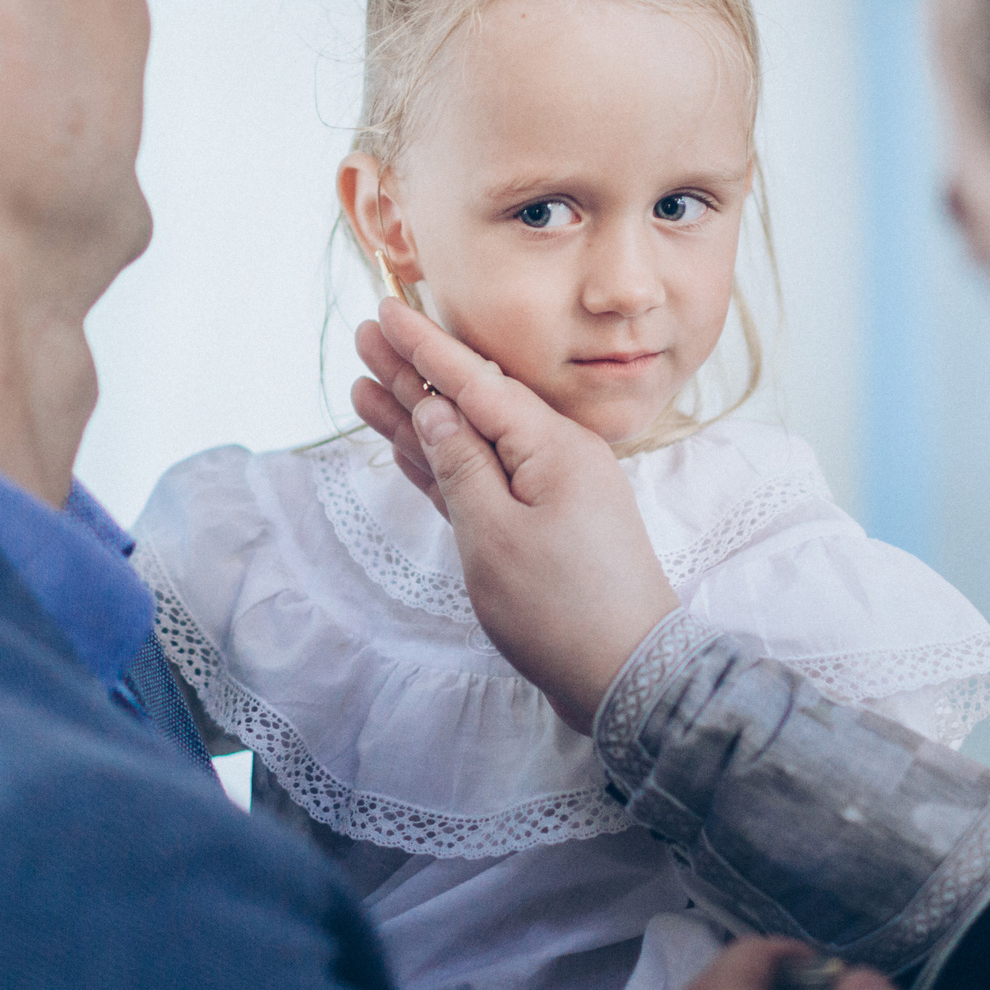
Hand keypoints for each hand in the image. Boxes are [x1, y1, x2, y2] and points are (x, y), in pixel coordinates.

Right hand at [352, 299, 677, 732]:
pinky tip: (404, 444)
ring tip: (362, 382)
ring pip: (466, 442)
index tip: (384, 310)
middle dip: (412, 373)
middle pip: (468, 404)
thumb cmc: (562, 610)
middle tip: (361, 336)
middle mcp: (552, 458)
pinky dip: (439, 463)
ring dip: (416, 416)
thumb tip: (435, 412)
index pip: (474, 382)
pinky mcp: (536, 530)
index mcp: (551, 446)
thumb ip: (461, 467)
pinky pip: (478, 481)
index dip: (424, 348)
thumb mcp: (496, 536)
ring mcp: (546, 494)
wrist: (628, 679)